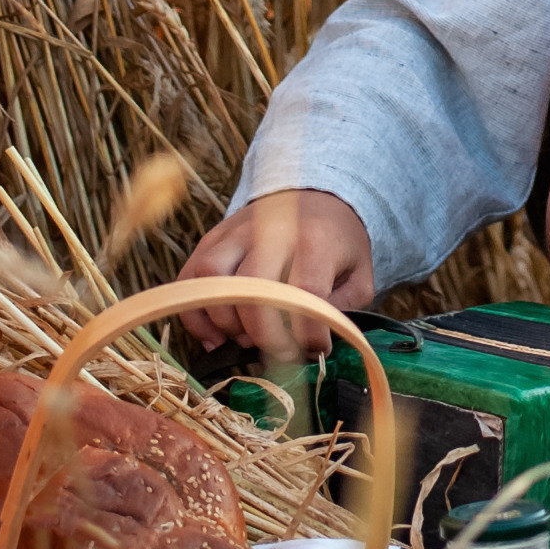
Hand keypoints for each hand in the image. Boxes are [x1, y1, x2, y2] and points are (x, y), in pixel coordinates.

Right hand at [175, 188, 373, 361]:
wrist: (316, 196)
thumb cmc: (338, 243)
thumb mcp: (360, 275)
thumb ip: (342, 310)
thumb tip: (313, 345)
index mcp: (314, 241)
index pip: (303, 293)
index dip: (307, 333)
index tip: (315, 349)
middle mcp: (270, 232)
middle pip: (250, 289)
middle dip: (262, 335)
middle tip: (279, 352)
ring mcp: (235, 233)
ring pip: (210, 279)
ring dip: (224, 321)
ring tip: (246, 339)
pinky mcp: (213, 239)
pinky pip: (189, 279)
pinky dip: (195, 314)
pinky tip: (216, 337)